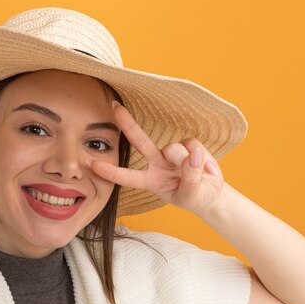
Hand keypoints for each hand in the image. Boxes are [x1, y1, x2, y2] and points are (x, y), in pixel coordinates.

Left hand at [91, 101, 225, 214]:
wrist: (211, 193)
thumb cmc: (195, 197)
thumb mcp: (190, 196)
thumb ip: (190, 178)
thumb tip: (190, 154)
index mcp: (150, 181)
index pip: (127, 177)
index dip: (111, 171)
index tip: (92, 164)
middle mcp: (157, 163)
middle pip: (140, 141)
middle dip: (127, 123)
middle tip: (114, 106)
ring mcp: (171, 153)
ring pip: (174, 149)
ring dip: (187, 162)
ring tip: (198, 175)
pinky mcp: (188, 145)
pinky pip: (193, 145)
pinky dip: (202, 158)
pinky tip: (204, 167)